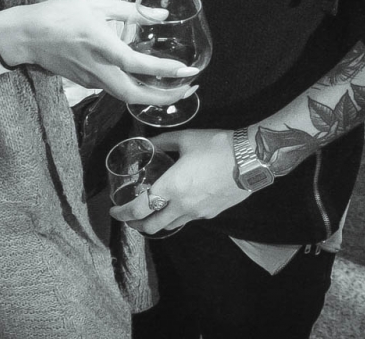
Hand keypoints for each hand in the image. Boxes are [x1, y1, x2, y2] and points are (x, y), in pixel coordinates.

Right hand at [0, 0, 199, 107]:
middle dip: (165, 96)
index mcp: (102, 45)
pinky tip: (146, 77)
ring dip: (152, 95)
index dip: (163, 70)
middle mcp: (98, 68)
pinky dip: (136, 87)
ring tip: (174, 85)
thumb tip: (161, 15)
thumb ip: (132, 11)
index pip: (137, 64)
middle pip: (135, 94)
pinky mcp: (86, 82)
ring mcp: (91, 79)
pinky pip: (115, 88)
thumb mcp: (98, 5)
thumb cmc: (60, 14)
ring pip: (126, 95)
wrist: (27, 36)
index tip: (187, 71)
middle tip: (189, 88)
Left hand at [108, 128, 250, 235]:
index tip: (114, 211)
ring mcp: (198, 213)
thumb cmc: (216, 145)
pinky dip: (175, 217)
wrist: (250, 158)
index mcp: (171, 188)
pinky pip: (187, 220)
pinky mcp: (211, 213)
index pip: (139, 209)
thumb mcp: (185, 138)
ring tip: (150, 213)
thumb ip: (163, 142)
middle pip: (152, 226)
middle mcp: (182, 206)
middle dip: (136, 224)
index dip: (122, 212)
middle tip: (129, 217)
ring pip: (170, 226)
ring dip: (155, 223)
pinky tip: (176, 206)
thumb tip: (150, 142)